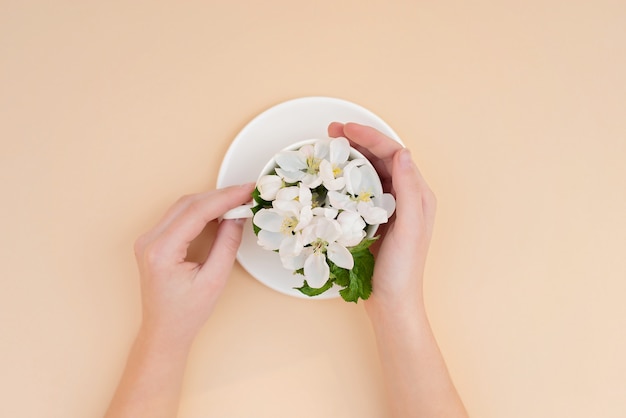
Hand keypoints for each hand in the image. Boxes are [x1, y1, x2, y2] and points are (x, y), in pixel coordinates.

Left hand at [133, 184, 254, 346]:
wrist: (164, 331)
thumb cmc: (186, 314)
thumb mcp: (214, 280)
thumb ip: (227, 244)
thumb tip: (238, 216)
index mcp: (161, 251)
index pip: (196, 212)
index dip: (225, 198)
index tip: (247, 190)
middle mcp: (149, 240)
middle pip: (188, 204)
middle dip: (220, 196)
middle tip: (247, 193)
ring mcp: (149, 239)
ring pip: (183, 206)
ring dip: (211, 200)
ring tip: (238, 201)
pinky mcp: (154, 240)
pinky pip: (179, 215)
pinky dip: (201, 209)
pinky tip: (219, 210)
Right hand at [328, 123, 435, 313]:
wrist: (392, 301)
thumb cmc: (402, 270)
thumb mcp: (409, 229)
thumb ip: (408, 190)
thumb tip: (402, 153)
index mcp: (418, 195)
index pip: (394, 154)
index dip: (370, 137)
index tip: (345, 129)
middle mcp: (405, 197)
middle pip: (380, 159)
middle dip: (357, 142)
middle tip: (331, 132)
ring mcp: (389, 208)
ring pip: (369, 173)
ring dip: (350, 158)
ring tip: (328, 149)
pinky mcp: (375, 219)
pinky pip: (360, 191)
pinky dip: (346, 179)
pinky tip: (331, 178)